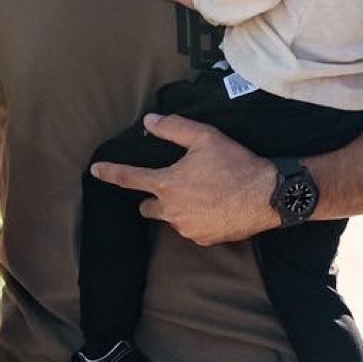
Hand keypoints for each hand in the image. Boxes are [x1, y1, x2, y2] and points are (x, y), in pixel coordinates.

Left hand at [89, 114, 279, 246]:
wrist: (267, 195)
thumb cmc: (235, 163)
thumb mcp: (204, 137)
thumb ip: (173, 129)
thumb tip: (149, 121)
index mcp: (166, 184)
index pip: (129, 178)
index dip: (110, 173)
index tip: (95, 171)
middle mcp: (171, 211)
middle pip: (147, 207)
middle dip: (154, 198)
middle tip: (176, 185)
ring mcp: (186, 228)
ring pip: (172, 218)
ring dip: (179, 208)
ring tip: (204, 194)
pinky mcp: (203, 240)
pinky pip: (192, 229)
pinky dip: (198, 219)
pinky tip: (215, 207)